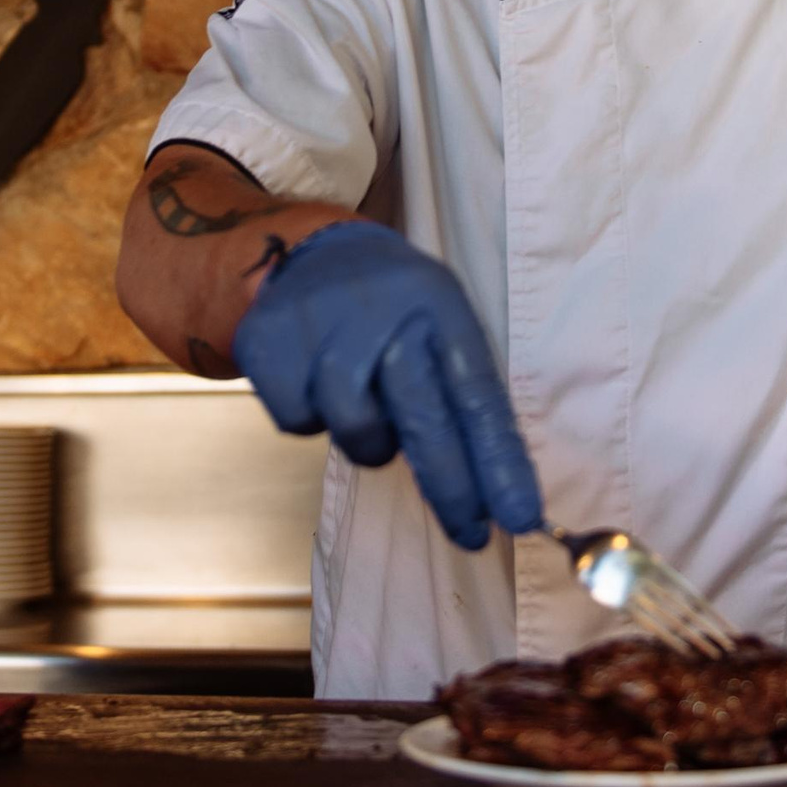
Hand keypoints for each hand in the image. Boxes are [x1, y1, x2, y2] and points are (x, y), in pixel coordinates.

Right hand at [232, 221, 542, 549]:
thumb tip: (500, 494)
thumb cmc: (394, 311)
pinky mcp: (266, 341)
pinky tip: (315, 383)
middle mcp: (382, 309)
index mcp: (437, 304)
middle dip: (451, 485)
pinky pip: (298, 421)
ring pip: (356, 427)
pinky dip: (310, 418)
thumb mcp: (439, 326)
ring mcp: (320, 323)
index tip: (520, 519)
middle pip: (423, 415)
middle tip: (471, 533)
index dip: (499, 461)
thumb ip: (460, 396)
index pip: (476, 393)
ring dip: (369, 440)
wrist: (311, 253)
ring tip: (367, 407)